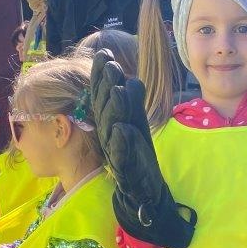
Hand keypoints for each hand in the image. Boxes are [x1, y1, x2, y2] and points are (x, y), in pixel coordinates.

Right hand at [91, 49, 195, 247]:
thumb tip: (132, 79)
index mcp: (112, 121)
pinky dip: (122, 143)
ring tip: (117, 88)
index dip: (103, 76)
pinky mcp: (126, 171)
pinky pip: (122, 156)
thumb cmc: (137, 155)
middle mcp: (110, 134)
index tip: (103, 53)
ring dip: (114, 108)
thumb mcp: (136, 125)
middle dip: (105, 84)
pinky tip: (122, 130)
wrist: (143, 193)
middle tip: (108, 62)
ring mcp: (116, 152)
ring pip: (112, 127)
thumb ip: (132, 103)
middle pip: (105, 107)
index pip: (104, 95)